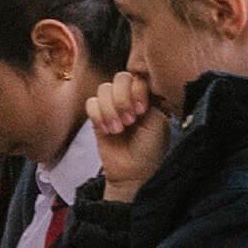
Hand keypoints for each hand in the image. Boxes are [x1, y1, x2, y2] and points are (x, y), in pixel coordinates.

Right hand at [86, 72, 170, 201]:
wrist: (133, 171)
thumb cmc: (150, 148)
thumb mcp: (157, 120)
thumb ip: (147, 98)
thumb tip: (135, 83)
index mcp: (148, 96)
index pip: (138, 77)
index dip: (137, 91)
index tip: (141, 111)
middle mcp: (130, 97)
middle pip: (120, 78)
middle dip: (122, 99)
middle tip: (130, 121)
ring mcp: (112, 106)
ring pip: (103, 90)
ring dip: (110, 109)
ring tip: (118, 129)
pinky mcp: (97, 117)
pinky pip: (90, 104)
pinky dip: (98, 116)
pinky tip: (107, 130)